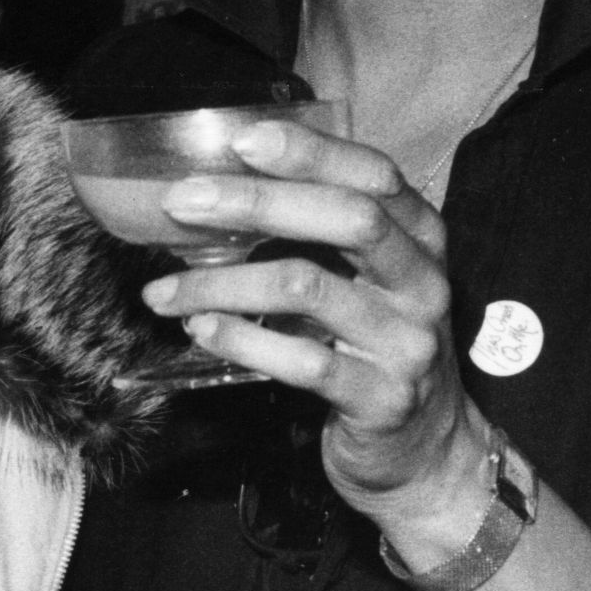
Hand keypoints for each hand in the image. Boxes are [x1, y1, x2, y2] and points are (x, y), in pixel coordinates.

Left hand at [140, 117, 485, 519]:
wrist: (426, 451)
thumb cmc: (377, 349)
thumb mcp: (370, 281)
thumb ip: (323, 234)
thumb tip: (223, 189)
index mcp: (422, 240)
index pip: (374, 175)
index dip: (311, 151)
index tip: (243, 139)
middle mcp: (424, 283)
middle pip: (348, 218)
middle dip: (256, 202)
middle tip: (182, 202)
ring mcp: (408, 343)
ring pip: (308, 288)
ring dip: (223, 283)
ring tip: (164, 291)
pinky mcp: (382, 398)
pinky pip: (303, 361)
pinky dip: (242, 340)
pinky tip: (202, 331)